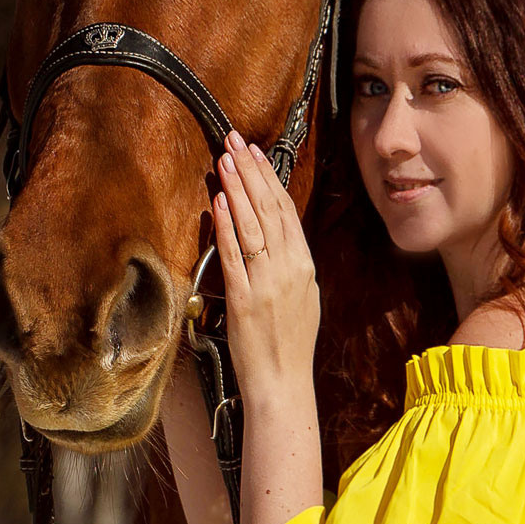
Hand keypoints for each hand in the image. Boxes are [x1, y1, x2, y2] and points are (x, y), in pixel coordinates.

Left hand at [212, 132, 319, 407]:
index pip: (286, 211)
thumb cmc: (289, 346)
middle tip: (236, 141)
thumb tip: (276, 240)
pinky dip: (228, 226)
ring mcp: (268, 281)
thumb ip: (290, 267)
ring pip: (254, 224)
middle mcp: (290, 268)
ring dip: (238, 188)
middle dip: (251, 171)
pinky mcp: (246, 297)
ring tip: (224, 159)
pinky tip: (220, 202)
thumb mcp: (302, 299)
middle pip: (270, 209)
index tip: (255, 153)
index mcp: (304, 266)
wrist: (283, 382)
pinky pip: (236, 254)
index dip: (269, 178)